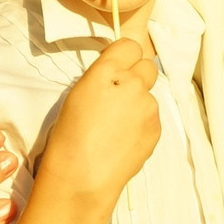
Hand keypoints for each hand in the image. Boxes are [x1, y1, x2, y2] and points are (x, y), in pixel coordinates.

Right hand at [36, 39, 161, 205]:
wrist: (81, 178)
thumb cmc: (68, 139)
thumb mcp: (77, 96)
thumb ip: (103, 79)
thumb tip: (118, 76)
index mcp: (106, 72)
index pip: (130, 46)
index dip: (125, 57)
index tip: (119, 69)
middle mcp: (132, 84)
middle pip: (147, 66)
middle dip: (137, 77)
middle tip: (120, 97)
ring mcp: (148, 106)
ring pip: (149, 95)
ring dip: (138, 105)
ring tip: (116, 128)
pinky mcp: (156, 127)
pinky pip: (152, 118)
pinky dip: (142, 125)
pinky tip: (123, 141)